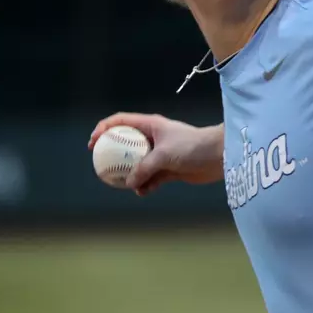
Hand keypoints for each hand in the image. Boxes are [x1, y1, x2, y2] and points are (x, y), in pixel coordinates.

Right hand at [89, 113, 223, 195]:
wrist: (219, 156)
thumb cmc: (193, 146)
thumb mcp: (164, 155)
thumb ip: (144, 168)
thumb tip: (129, 183)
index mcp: (150, 125)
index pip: (120, 121)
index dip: (103, 129)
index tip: (93, 145)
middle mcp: (154, 138)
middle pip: (125, 145)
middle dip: (113, 158)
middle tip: (103, 171)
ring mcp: (160, 154)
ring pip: (136, 165)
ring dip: (130, 176)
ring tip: (129, 185)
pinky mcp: (169, 169)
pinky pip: (149, 179)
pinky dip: (145, 185)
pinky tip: (144, 191)